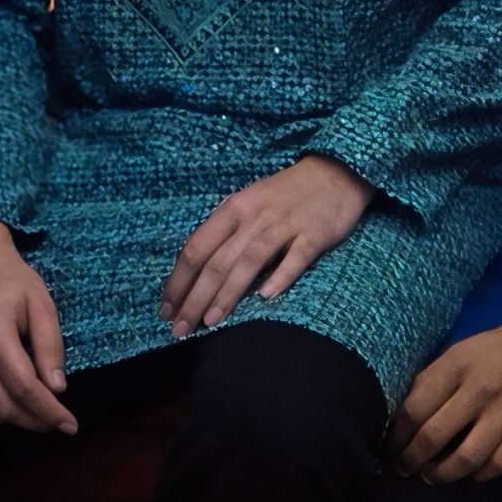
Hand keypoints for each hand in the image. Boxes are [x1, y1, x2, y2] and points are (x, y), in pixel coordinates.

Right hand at [0, 221, 75, 433]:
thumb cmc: (12, 278)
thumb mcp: (42, 304)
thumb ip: (50, 347)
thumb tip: (57, 390)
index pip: (24, 388)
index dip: (49, 412)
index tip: (70, 426)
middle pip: (1, 405)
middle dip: (33, 421)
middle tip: (54, 421)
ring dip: (9, 418)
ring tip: (31, 411)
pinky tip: (3, 400)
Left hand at [160, 154, 375, 338]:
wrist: (335, 171)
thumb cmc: (284, 195)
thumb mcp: (247, 204)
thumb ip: (226, 235)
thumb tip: (196, 276)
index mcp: (233, 209)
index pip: (196, 247)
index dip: (178, 281)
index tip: (166, 310)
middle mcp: (254, 216)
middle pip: (217, 260)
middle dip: (195, 298)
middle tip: (179, 329)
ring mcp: (285, 225)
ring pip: (249, 260)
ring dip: (227, 293)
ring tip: (210, 322)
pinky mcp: (314, 233)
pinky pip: (295, 257)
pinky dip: (280, 276)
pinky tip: (265, 297)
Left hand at [388, 313, 501, 483]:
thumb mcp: (464, 349)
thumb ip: (436, 377)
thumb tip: (405, 412)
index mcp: (458, 364)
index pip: (414, 409)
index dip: (397, 435)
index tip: (391, 445)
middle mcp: (480, 388)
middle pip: (433, 437)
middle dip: (411, 459)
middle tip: (405, 467)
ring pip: (464, 459)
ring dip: (441, 474)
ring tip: (431, 476)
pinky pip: (496, 465)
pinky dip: (477, 475)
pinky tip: (468, 472)